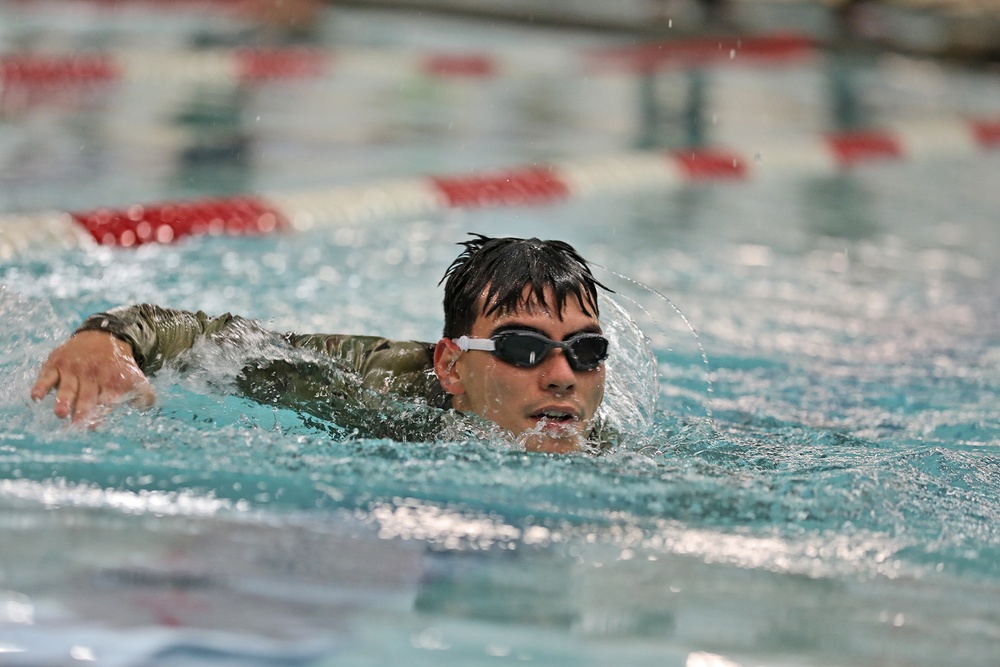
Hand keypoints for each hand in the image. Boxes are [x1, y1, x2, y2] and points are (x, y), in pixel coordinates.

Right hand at [31, 330, 155, 423]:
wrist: (104, 336)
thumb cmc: (119, 366)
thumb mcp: (136, 377)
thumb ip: (144, 395)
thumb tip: (147, 406)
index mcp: (112, 381)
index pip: (106, 401)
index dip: (101, 413)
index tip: (95, 425)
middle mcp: (93, 375)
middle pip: (87, 397)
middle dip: (82, 411)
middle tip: (77, 424)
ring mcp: (74, 369)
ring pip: (68, 387)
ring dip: (64, 400)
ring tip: (60, 413)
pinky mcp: (58, 362)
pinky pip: (48, 375)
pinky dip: (41, 385)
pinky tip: (36, 396)